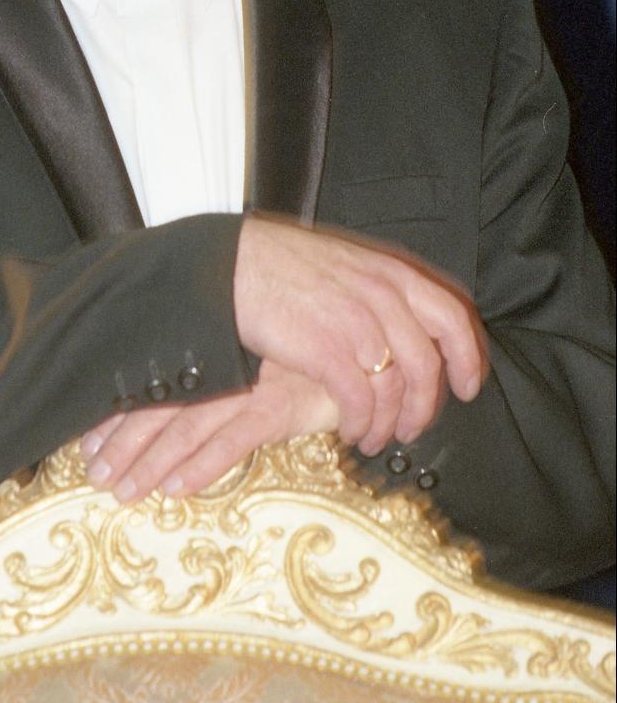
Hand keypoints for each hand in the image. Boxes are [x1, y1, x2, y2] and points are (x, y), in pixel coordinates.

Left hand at [81, 362, 338, 502]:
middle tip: (96, 475)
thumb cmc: (303, 359)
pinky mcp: (277, 407)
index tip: (87, 443)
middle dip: (123, 444)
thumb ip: (217, 382)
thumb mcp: (252, 364)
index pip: (152, 386)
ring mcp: (249, 386)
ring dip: (151, 463)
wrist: (361, 351)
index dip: (117, 416)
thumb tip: (170, 417)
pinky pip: (231, 441)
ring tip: (124, 491)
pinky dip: (201, 466)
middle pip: (160, 408)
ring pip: (186, 428)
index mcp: (211, 354)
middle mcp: (224, 367)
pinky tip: (176, 489)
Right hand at [234, 215, 487, 454]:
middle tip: (415, 428)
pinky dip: (362, 425)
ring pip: (395, 390)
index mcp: (391, 273)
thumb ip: (383, 290)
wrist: (234, 267)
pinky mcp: (327, 353)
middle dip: (427, 407)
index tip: (468, 386)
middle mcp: (382, 298)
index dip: (467, 357)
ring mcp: (357, 325)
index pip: (452, 316)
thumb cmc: (284, 265)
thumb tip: (409, 329)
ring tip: (378, 438)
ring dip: (391, 423)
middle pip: (427, 365)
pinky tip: (353, 433)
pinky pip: (361, 402)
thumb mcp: (348, 263)